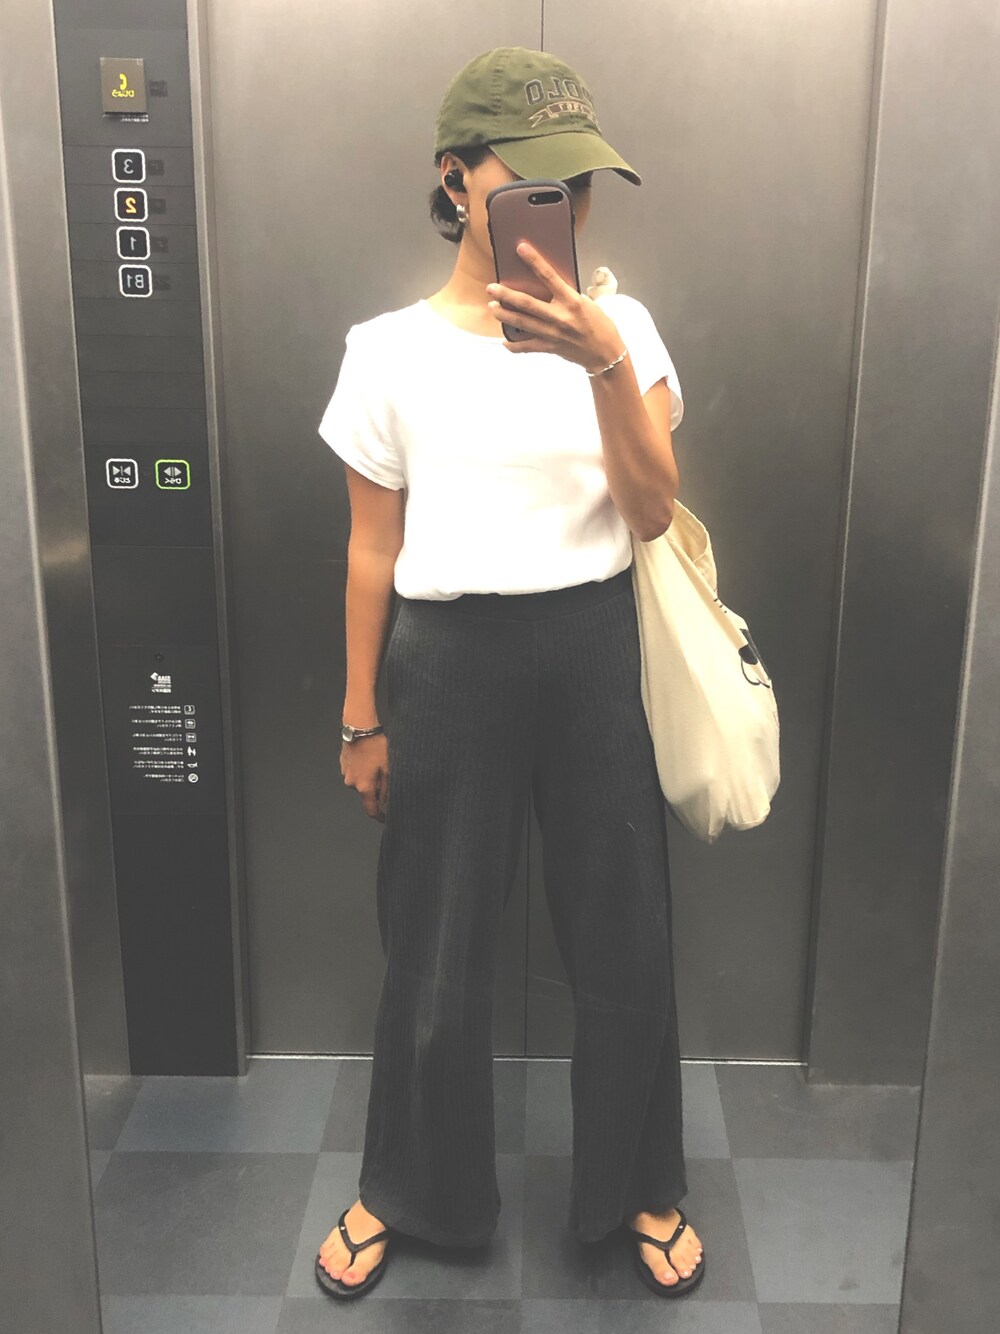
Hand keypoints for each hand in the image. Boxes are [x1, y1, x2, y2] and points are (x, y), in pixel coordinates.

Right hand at [340, 733, 388, 821]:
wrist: (359, 729)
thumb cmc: (375, 747)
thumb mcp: (388, 768)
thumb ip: (386, 788)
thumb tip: (385, 801)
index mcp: (364, 786)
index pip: (371, 809)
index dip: (378, 816)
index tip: (384, 819)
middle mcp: (352, 783)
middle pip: (366, 793)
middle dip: (375, 789)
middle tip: (385, 775)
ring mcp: (345, 774)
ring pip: (360, 782)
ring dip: (368, 778)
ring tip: (376, 762)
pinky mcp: (343, 764)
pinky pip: (355, 772)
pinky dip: (362, 769)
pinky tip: (368, 758)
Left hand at [486, 240, 624, 372]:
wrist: (604, 353)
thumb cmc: (598, 324)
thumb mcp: (586, 302)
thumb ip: (566, 295)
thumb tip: (545, 285)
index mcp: (572, 301)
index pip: (549, 276)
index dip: (534, 261)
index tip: (521, 249)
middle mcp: (560, 317)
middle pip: (527, 303)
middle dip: (506, 295)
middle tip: (491, 288)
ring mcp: (553, 334)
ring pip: (522, 323)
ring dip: (505, 315)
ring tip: (492, 308)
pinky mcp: (550, 347)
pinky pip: (527, 347)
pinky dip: (514, 346)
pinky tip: (505, 341)